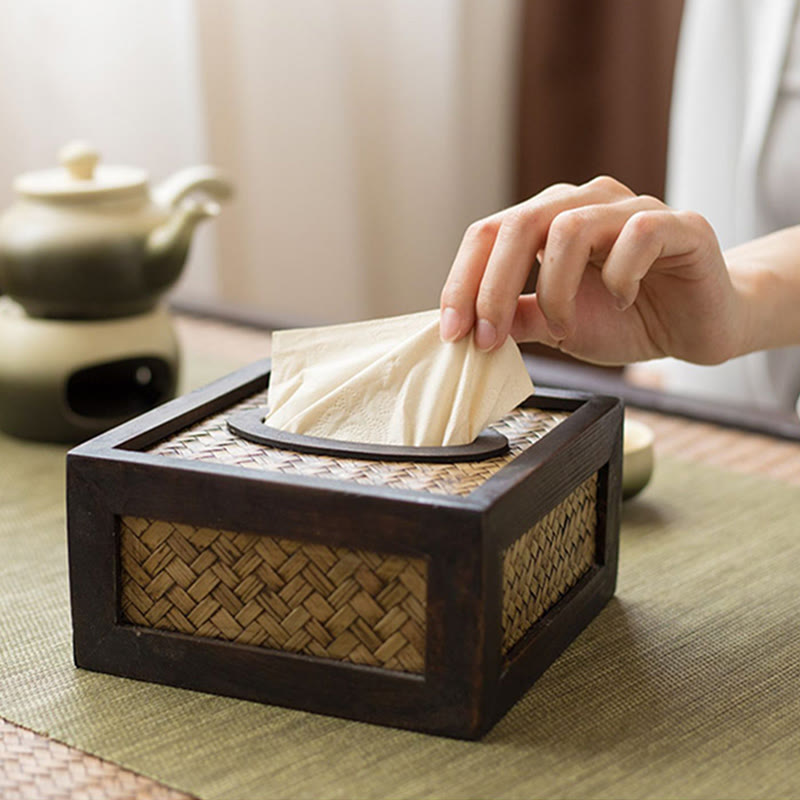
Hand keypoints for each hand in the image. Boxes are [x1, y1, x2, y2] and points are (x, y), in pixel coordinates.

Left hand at [439, 176, 747, 365]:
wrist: (696, 326)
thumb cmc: (627, 318)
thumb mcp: (557, 326)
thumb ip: (516, 317)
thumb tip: (468, 324)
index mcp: (549, 220)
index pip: (488, 233)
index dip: (462, 281)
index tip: (453, 331)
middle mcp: (585, 204)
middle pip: (519, 223)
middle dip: (492, 288)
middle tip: (487, 339)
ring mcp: (632, 209)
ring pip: (570, 227)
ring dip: (556, 291)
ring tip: (565, 327)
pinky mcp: (679, 225)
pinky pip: (638, 235)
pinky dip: (619, 278)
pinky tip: (623, 301)